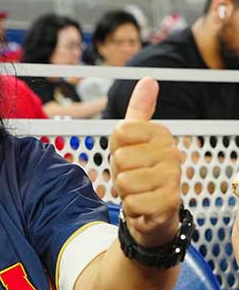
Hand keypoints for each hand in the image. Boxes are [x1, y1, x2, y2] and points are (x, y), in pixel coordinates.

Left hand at [110, 78, 181, 247]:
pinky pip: (132, 202)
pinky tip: (143, 205)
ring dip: (124, 190)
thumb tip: (149, 79)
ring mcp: (173, 177)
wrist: (153, 210)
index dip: (116, 147)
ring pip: (124, 180)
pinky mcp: (170, 202)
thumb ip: (139, 109)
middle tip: (132, 175)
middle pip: (120, 158)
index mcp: (161, 133)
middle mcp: (172, 152)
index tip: (128, 153)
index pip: (120, 131)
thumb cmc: (138, 169)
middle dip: (118, 172)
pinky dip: (131, 207)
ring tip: (137, 190)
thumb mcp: (131, 138)